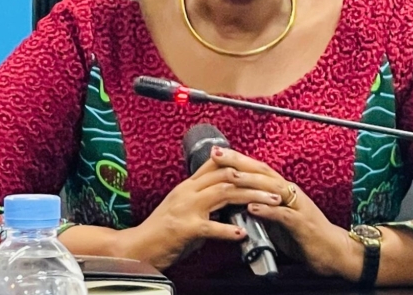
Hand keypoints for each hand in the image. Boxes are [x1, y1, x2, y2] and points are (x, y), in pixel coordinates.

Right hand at [121, 159, 284, 269]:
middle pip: (228, 175)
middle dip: (256, 180)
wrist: (135, 248)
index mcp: (189, 186)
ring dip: (251, 198)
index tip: (266, 171)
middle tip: (278, 188)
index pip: (219, 165)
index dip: (245, 165)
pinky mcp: (184, 228)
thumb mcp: (184, 208)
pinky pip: (211, 226)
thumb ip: (205, 201)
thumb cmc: (161, 232)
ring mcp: (186, 208)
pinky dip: (228, 230)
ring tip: (271, 204)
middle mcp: (188, 192)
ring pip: (225, 193)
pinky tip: (242, 233)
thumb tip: (229, 201)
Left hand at [210, 147, 359, 278]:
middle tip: (218, 153)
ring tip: (231, 176)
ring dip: (251, 182)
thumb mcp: (277, 220)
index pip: (258, 170)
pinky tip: (253, 207)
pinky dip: (268, 210)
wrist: (332, 250)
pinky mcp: (302, 224)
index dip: (238, 160)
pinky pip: (284, 215)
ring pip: (273, 189)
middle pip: (263, 172)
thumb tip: (239, 204)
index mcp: (283, 191)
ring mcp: (297, 206)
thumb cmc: (305, 236)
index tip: (217, 152)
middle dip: (239, 162)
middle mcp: (290, 193)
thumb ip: (261, 209)